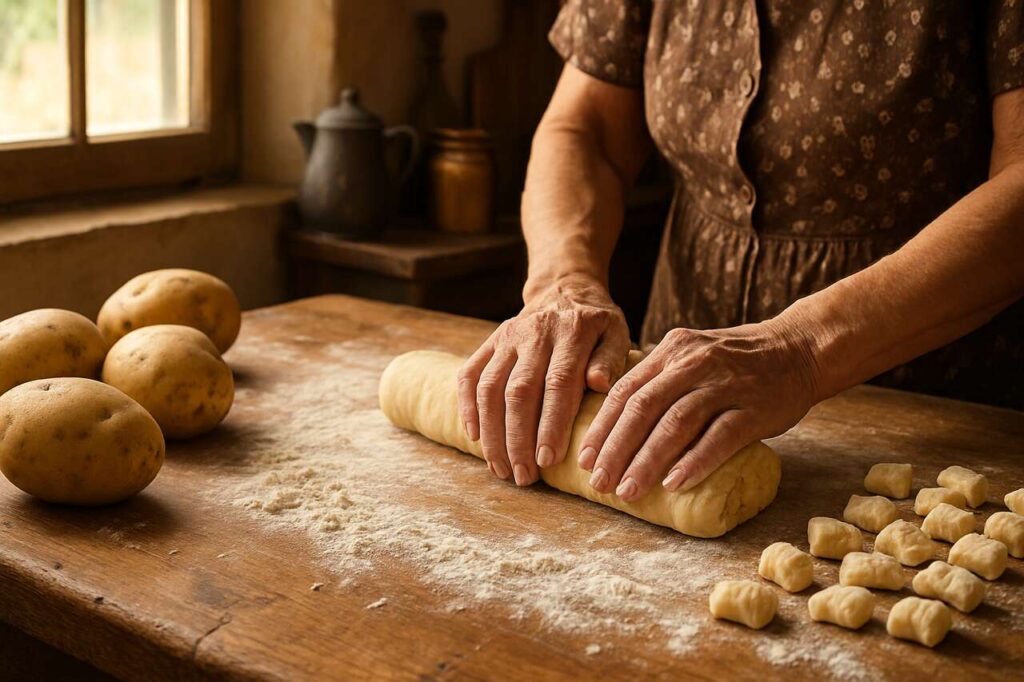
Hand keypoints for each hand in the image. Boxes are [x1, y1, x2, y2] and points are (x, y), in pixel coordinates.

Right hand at [457, 274, 629, 485]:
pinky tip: (475, 437)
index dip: (551, 424)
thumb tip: (599, 385)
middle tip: (523, 476)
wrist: (565, 289)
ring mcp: (507, 337)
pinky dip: (467, 407)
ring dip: (492, 432)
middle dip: (518, 439)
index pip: (559, 382)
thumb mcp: (617, 333)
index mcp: (572, 332)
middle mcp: (535, 332)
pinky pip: (470, 375)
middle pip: (519, 391)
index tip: (548, 460)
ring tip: (500, 468)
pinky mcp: (490, 342)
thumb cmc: (597, 324)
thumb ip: (612, 359)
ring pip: (490, 388)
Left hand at [577, 319, 820, 500]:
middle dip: (616, 449)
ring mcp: (726, 384)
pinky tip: (674, 484)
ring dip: (647, 460)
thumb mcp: (692, 355)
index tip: (584, 459)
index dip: (602, 427)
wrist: (799, 349)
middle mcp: (694, 363)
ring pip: (676, 423)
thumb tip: (617, 426)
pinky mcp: (755, 407)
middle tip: (599, 483)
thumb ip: (659, 379)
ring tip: (628, 491)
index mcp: (672, 351)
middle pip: (643, 408)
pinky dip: (694, 461)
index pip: (626, 390)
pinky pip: (720, 437)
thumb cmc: (737, 362)